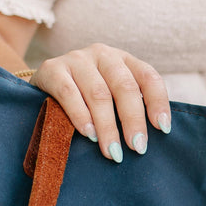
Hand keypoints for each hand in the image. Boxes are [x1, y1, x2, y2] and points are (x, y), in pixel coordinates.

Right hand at [32, 45, 170, 162]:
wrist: (43, 85)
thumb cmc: (85, 97)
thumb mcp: (110, 96)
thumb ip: (127, 108)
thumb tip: (146, 141)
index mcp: (123, 60)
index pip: (148, 77)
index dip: (158, 102)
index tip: (162, 129)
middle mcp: (103, 54)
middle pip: (125, 87)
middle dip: (133, 120)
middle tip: (137, 148)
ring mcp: (77, 59)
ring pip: (99, 94)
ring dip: (107, 126)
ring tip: (112, 151)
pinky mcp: (52, 68)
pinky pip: (69, 93)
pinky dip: (80, 116)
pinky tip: (88, 134)